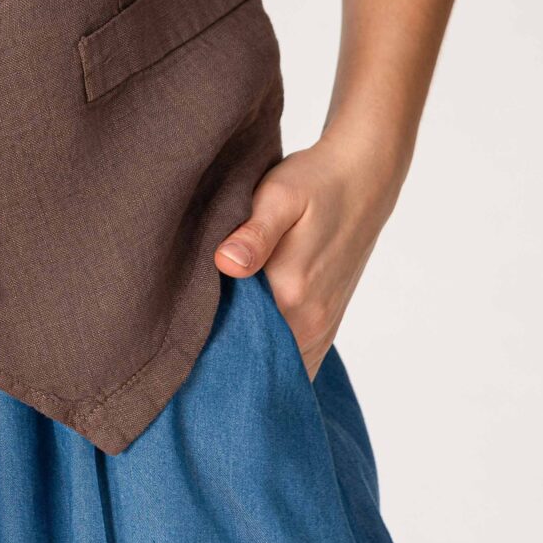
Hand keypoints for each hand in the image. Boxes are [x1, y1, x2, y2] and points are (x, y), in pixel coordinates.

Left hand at [212, 131, 401, 378]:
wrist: (364, 176)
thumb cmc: (316, 181)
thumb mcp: (279, 195)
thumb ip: (254, 234)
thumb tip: (225, 263)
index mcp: (291, 293)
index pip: (238, 345)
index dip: (206, 348)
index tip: (179, 343)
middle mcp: (311, 320)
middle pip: (256, 361)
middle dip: (223, 361)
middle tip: (188, 346)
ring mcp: (323, 325)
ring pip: (280, 366)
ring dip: (249, 361)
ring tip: (215, 344)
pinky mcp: (328, 321)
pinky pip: (299, 360)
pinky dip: (274, 361)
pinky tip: (248, 342)